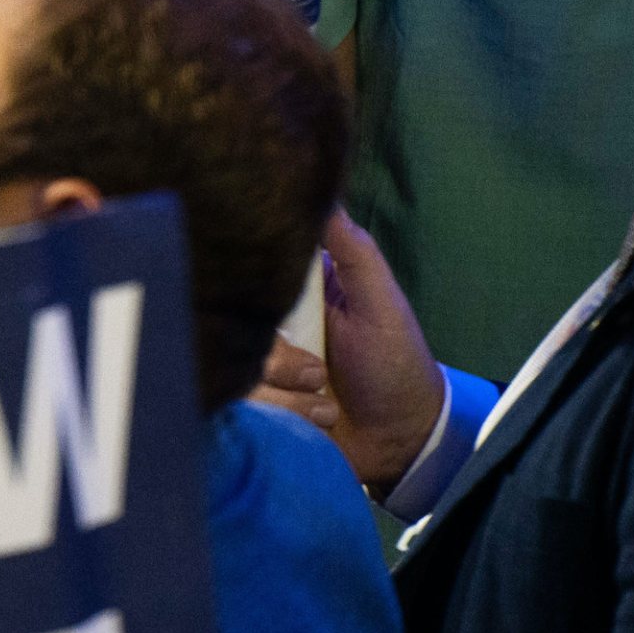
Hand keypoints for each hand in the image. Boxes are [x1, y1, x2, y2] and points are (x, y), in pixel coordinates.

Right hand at [250, 210, 446, 494]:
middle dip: (280, 356)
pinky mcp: (251, 407)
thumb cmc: (394, 363)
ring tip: (323, 400)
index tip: (272, 299)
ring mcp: (255, 367)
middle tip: (319, 371)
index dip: (249, 274)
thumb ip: (353, 249)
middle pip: (235, 324)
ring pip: (237, 368)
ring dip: (288, 391)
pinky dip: (285, 415)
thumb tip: (321, 190)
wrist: (399, 441)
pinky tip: (317, 420)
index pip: (249, 267)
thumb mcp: (380, 300)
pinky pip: (239, 406)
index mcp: (292, 289)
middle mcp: (265, 323)